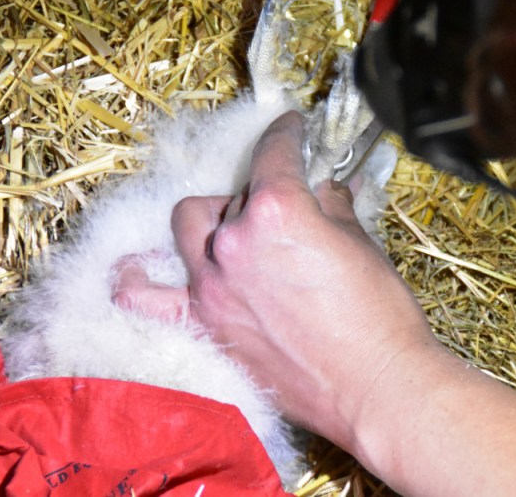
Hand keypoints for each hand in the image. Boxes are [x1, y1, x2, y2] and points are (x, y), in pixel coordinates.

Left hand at [114, 112, 436, 451]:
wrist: (376, 387)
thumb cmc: (379, 317)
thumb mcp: (361, 243)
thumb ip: (332, 208)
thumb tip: (326, 191)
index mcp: (276, 210)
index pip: (274, 152)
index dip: (286, 132)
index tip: (292, 127)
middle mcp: (233, 242)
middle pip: (236, 194)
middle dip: (262, 193)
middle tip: (289, 206)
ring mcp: (212, 286)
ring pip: (190, 226)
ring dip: (214, 220)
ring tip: (240, 232)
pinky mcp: (207, 326)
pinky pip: (149, 299)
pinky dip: (140, 281)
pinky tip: (136, 271)